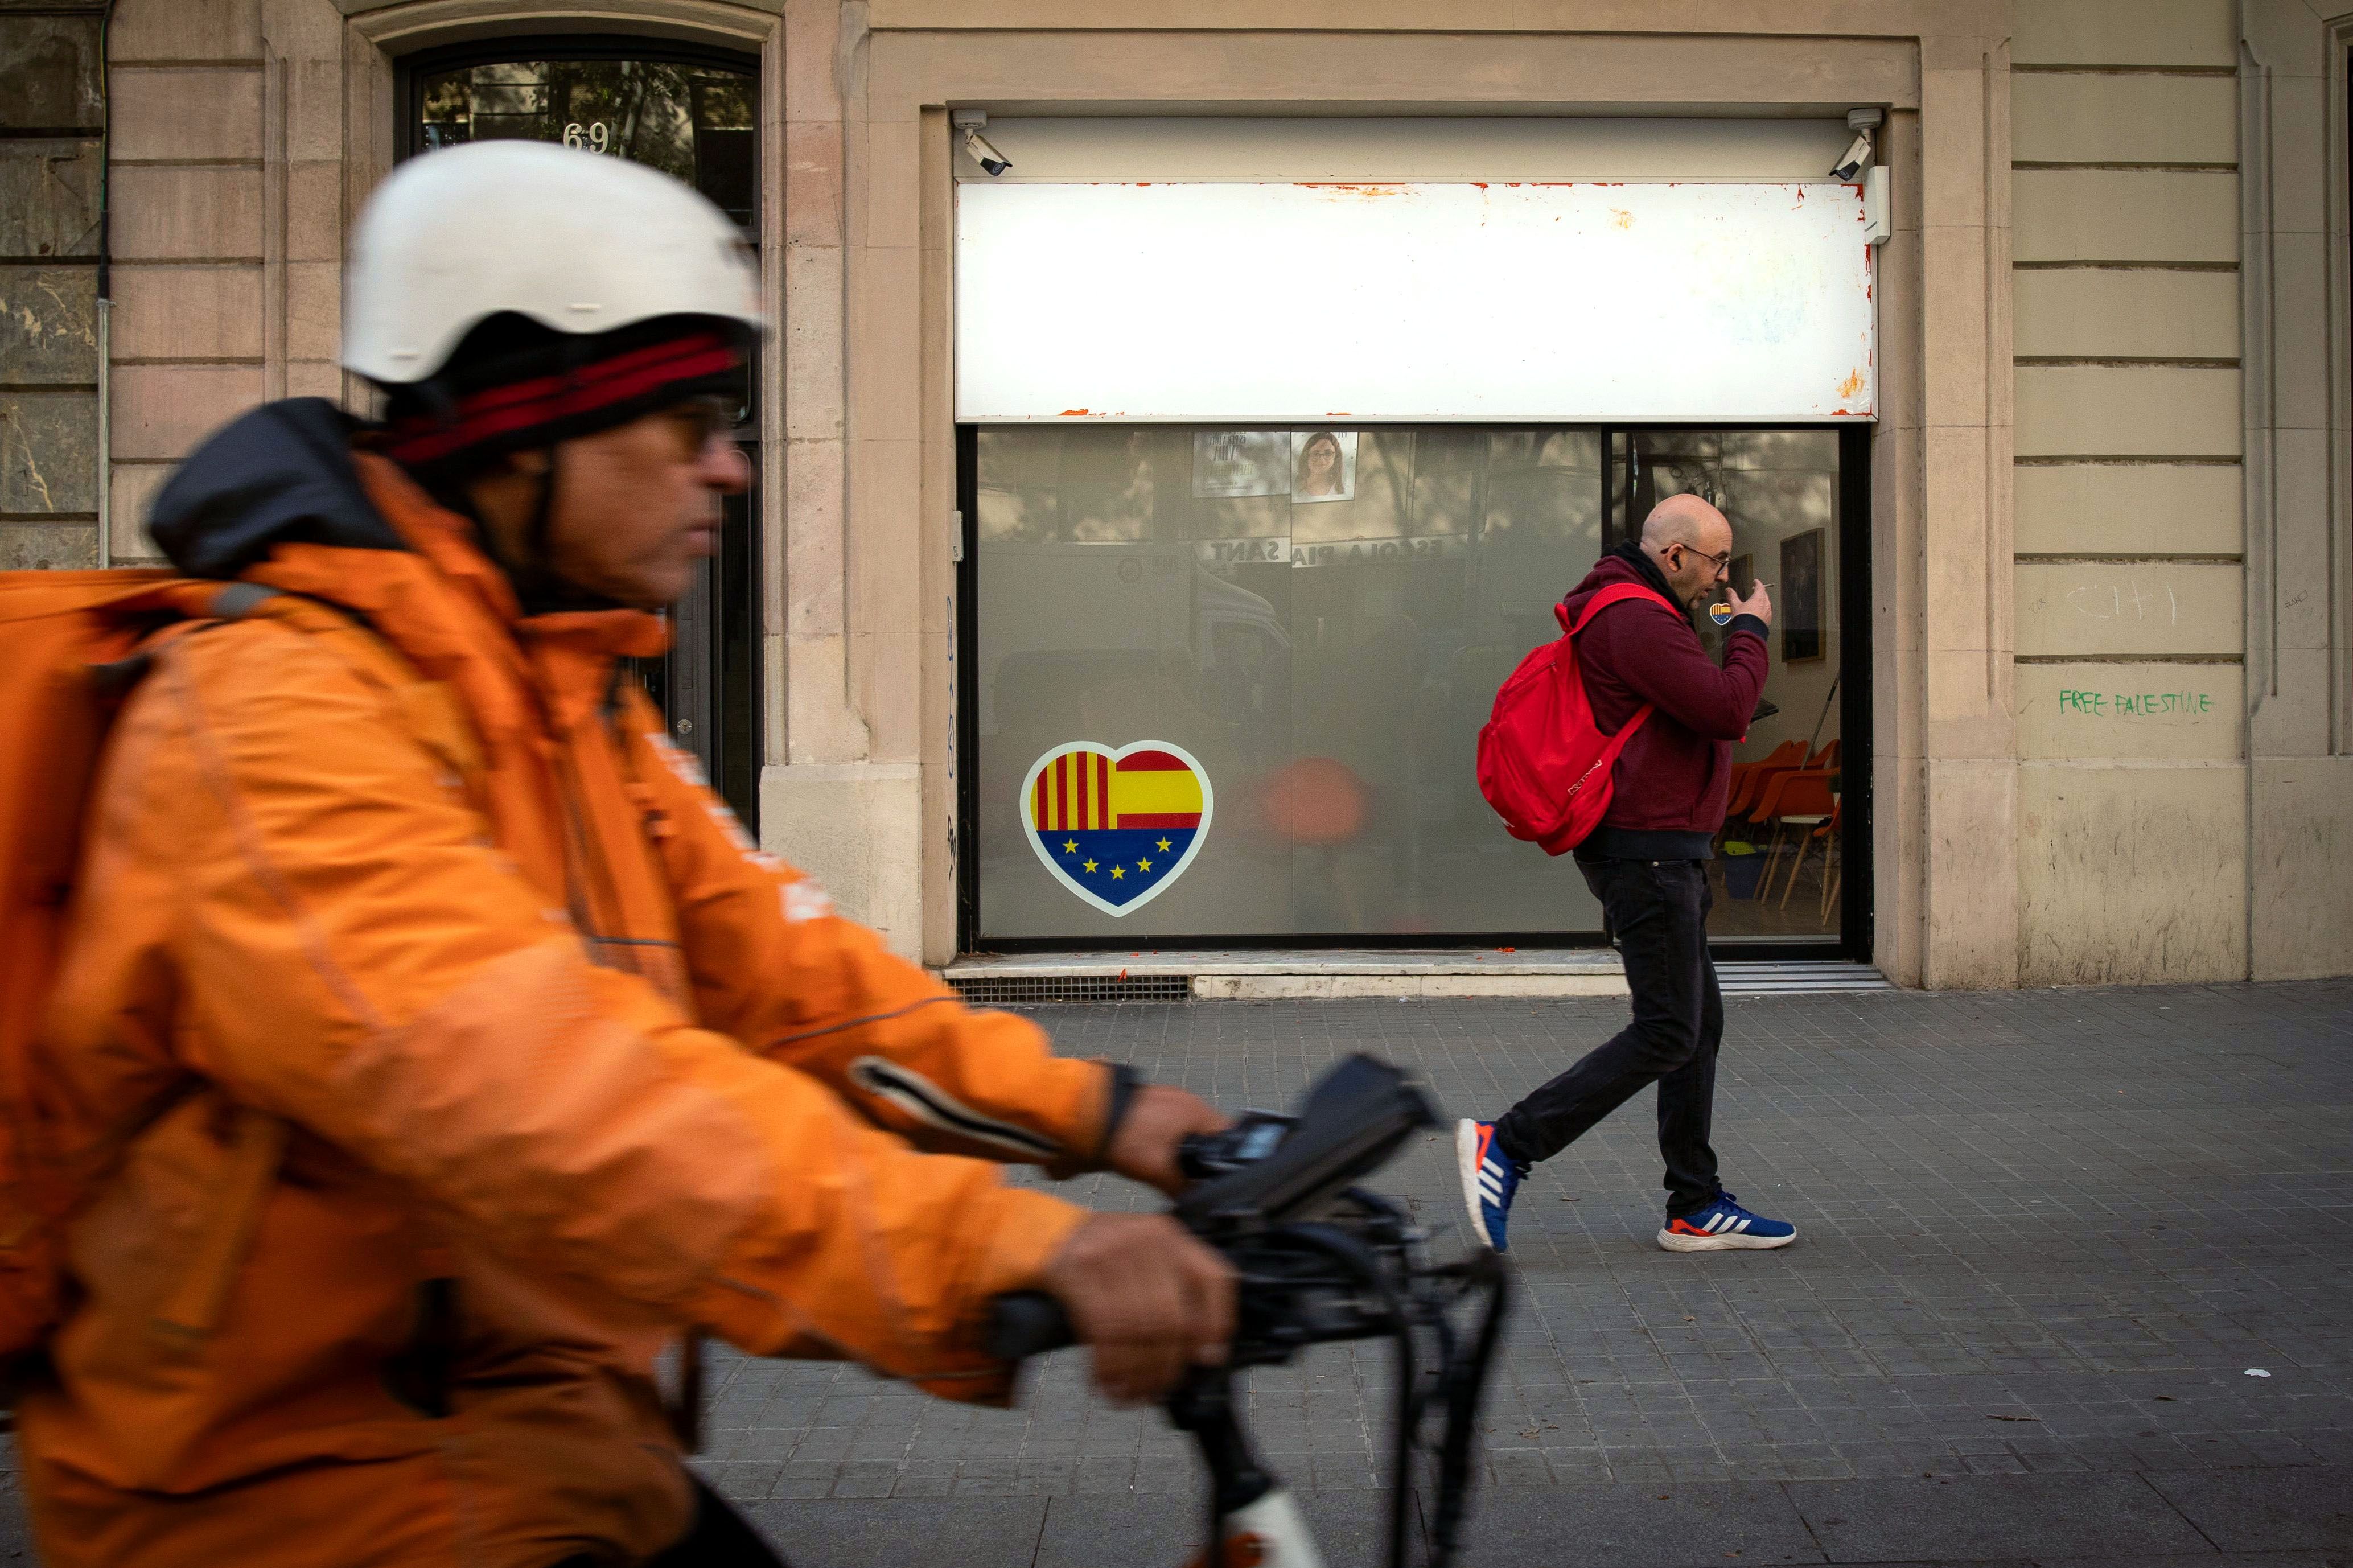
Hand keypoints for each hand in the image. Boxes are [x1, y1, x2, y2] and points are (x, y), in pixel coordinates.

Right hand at [1042, 1214, 1235, 1405]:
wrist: (1046, 1233)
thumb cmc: (1105, 1257)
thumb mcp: (1147, 1257)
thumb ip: (1176, 1292)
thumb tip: (1205, 1355)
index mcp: (1171, 1235)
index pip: (1214, 1278)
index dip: (1216, 1324)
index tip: (1207, 1359)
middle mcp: (1146, 1239)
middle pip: (1172, 1318)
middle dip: (1166, 1366)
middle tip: (1157, 1390)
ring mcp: (1111, 1251)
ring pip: (1138, 1331)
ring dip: (1135, 1375)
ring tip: (1130, 1395)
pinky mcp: (1078, 1270)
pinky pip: (1103, 1332)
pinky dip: (1108, 1366)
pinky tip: (1105, 1382)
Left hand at [1104, 1084, 1229, 1196]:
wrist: (1086, 1114)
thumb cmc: (1123, 1134)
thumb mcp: (1158, 1171)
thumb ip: (1182, 1188)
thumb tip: (1195, 1202)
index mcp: (1198, 1112)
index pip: (1229, 1137)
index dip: (1227, 1159)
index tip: (1221, 1176)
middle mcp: (1187, 1101)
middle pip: (1208, 1134)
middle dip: (1203, 1156)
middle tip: (1195, 1176)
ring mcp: (1168, 1098)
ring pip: (1187, 1130)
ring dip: (1182, 1147)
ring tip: (1171, 1165)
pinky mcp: (1150, 1102)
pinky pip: (1168, 1123)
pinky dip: (1166, 1138)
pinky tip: (1153, 1152)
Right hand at [1728, 579, 1773, 627]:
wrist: (1749, 632)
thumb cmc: (1744, 619)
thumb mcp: (1735, 605)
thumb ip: (1732, 596)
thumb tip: (1729, 590)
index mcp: (1758, 598)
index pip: (1760, 587)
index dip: (1757, 583)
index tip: (1756, 581)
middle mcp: (1765, 604)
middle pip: (1764, 594)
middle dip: (1760, 592)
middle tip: (1756, 591)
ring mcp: (1768, 612)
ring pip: (1767, 603)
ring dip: (1762, 601)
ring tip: (1756, 603)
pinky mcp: (1768, 620)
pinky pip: (1767, 612)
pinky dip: (1763, 610)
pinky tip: (1759, 613)